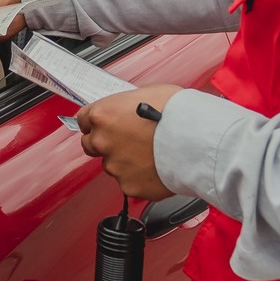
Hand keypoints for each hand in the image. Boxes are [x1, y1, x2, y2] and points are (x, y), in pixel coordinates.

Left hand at [75, 84, 181, 201]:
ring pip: (112, 165)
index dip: (95, 122)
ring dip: (125, 161)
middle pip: (90, 145)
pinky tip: (156, 168)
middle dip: (104, 143)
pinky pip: (130, 182)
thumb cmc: (177, 113)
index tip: (102, 125)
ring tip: (149, 155)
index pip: (83, 119)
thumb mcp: (147, 94)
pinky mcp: (128, 186)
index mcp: (103, 115)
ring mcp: (114, 166)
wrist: (196, 141)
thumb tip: (127, 111)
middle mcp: (103, 141)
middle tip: (126, 141)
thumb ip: (127, 107)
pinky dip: (140, 178)